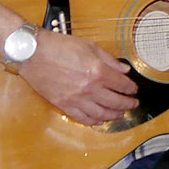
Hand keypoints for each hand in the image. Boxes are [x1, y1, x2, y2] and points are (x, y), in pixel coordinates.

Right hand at [19, 29, 138, 125]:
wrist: (34, 54)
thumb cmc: (60, 46)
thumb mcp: (90, 46)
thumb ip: (109, 60)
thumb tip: (124, 69)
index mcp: (98, 72)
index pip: (121, 84)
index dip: (131, 88)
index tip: (134, 89)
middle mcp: (89, 88)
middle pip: (115, 101)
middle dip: (128, 104)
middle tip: (133, 104)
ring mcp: (76, 99)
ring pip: (100, 113)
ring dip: (113, 115)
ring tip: (120, 113)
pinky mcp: (63, 105)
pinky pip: (81, 118)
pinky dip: (93, 121)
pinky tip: (99, 120)